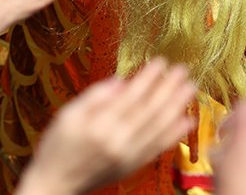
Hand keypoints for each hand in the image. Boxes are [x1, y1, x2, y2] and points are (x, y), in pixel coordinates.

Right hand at [17, 59, 195, 194]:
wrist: (55, 184)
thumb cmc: (57, 147)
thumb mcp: (66, 115)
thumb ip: (93, 97)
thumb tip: (120, 82)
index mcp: (100, 127)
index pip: (132, 97)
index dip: (148, 78)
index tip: (161, 62)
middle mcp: (118, 142)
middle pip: (150, 111)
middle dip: (169, 88)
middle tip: (183, 70)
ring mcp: (128, 156)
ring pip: (159, 128)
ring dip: (177, 107)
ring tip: (190, 88)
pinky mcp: (133, 166)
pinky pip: (158, 148)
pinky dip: (175, 134)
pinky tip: (187, 120)